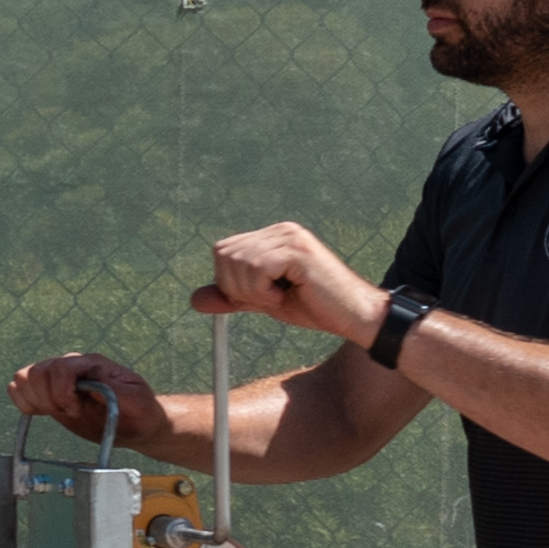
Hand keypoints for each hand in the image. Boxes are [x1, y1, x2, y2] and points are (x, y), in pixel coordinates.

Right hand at [8, 351, 165, 445]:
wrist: (136, 423)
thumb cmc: (140, 412)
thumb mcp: (136, 401)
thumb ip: (113, 388)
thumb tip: (90, 375)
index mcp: (91, 364)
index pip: (59, 368)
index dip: (62, 393)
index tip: (77, 412)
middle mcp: (71, 366)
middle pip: (36, 372)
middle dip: (48, 399)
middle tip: (70, 414)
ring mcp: (57, 378)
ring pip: (23, 378)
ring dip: (35, 400)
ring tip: (57, 413)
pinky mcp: (48, 393)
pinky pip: (18, 389)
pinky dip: (24, 403)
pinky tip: (42, 413)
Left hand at [193, 219, 385, 346]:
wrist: (353, 317)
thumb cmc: (315, 307)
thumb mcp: (265, 302)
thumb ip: (232, 297)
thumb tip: (195, 299)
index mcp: (272, 236)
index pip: (223, 251)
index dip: (229, 281)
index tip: (257, 297)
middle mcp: (281, 230)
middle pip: (224, 255)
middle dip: (239, 288)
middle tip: (272, 298)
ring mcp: (290, 236)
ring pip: (239, 264)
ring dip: (255, 292)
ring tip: (284, 296)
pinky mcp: (297, 250)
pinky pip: (257, 270)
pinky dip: (265, 292)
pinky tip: (289, 294)